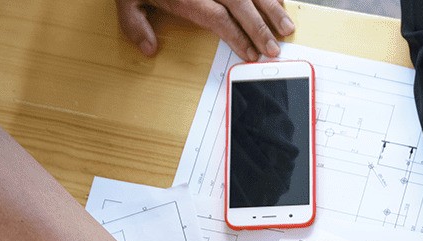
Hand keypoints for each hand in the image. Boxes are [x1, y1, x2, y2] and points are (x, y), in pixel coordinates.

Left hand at [115, 0, 294, 60]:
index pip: (219, 19)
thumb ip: (136, 25)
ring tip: (287, 27)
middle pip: (241, 6)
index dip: (238, 36)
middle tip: (275, 48)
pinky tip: (279, 3)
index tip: (251, 53)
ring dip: (271, 9)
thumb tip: (148, 48)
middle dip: (261, 28)